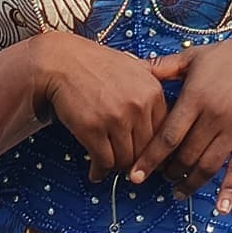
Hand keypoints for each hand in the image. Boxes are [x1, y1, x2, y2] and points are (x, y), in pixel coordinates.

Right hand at [32, 33, 170, 181]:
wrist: (62, 61)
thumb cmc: (96, 65)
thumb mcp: (135, 68)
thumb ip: (154, 90)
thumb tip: (169, 119)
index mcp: (153, 92)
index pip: (163, 136)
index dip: (153, 150)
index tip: (146, 158)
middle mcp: (138, 105)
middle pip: (145, 151)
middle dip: (135, 161)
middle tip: (125, 165)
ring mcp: (115, 118)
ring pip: (125, 160)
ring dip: (116, 167)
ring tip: (109, 164)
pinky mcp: (93, 128)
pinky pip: (103, 161)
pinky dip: (99, 171)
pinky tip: (96, 171)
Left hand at [127, 35, 231, 214]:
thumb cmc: (228, 57)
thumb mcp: (194, 57)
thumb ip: (163, 67)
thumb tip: (132, 65)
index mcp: (195, 97)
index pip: (168, 136)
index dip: (150, 159)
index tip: (135, 176)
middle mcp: (214, 115)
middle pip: (186, 156)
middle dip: (169, 172)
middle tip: (160, 178)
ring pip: (208, 166)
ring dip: (191, 183)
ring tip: (178, 191)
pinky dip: (229, 190)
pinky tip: (221, 208)